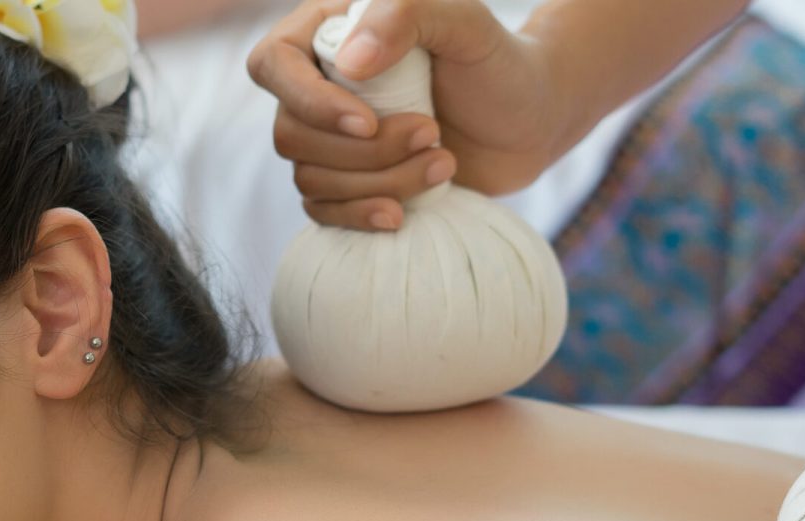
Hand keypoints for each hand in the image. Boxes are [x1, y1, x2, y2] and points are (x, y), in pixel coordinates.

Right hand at [247, 0, 573, 230]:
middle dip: (365, 151)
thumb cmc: (498, 63)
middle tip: (433, 135)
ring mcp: (331, 139)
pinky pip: (322, 211)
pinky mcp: (350, 184)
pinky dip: (360, 217)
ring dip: (380, 181)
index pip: (273, 64)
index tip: (367, 122)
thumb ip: (407, 17)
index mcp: (331, 33)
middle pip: (291, 133)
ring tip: (444, 164)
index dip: (309, 101)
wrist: (531, 122)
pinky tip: (403, 214)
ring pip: (309, 178)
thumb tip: (349, 63)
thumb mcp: (465, 24)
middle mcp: (320, 86)